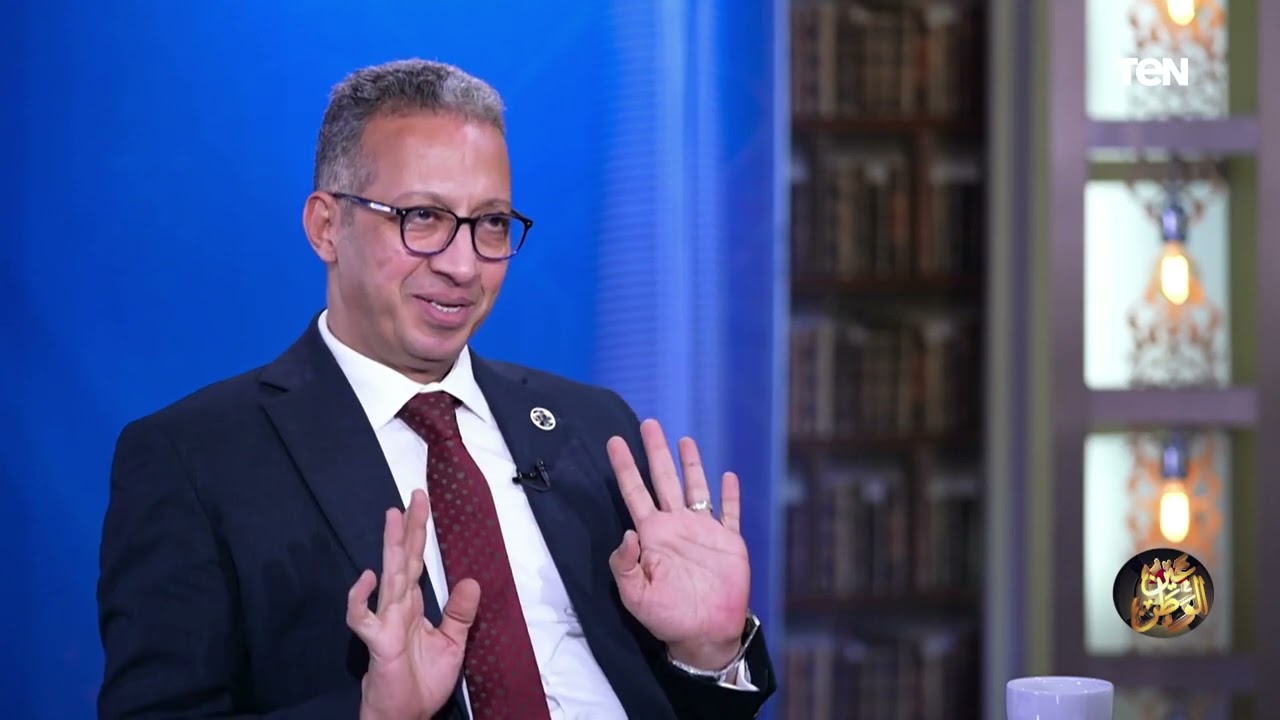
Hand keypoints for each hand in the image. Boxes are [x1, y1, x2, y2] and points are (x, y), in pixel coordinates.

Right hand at [346, 489, 480, 719]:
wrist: (406, 716)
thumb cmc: (422, 681)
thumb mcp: (452, 645)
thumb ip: (460, 614)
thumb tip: (471, 580)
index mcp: (413, 605)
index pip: (417, 561)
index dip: (419, 533)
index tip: (422, 504)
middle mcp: (398, 607)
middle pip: (404, 560)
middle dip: (408, 528)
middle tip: (414, 496)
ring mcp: (385, 621)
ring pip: (389, 577)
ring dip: (390, 547)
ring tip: (393, 517)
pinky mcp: (376, 642)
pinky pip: (362, 617)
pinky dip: (360, 598)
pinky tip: (368, 577)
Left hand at [607, 419, 750, 671]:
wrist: (704, 633)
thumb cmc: (666, 617)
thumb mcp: (634, 595)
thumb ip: (624, 564)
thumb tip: (627, 532)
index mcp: (652, 535)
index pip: (634, 492)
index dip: (625, 467)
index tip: (615, 442)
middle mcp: (675, 525)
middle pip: (663, 480)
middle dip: (656, 452)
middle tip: (648, 424)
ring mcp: (702, 531)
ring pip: (695, 488)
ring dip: (691, 465)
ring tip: (685, 440)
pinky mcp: (728, 541)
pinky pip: (729, 513)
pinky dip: (730, 495)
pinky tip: (728, 477)